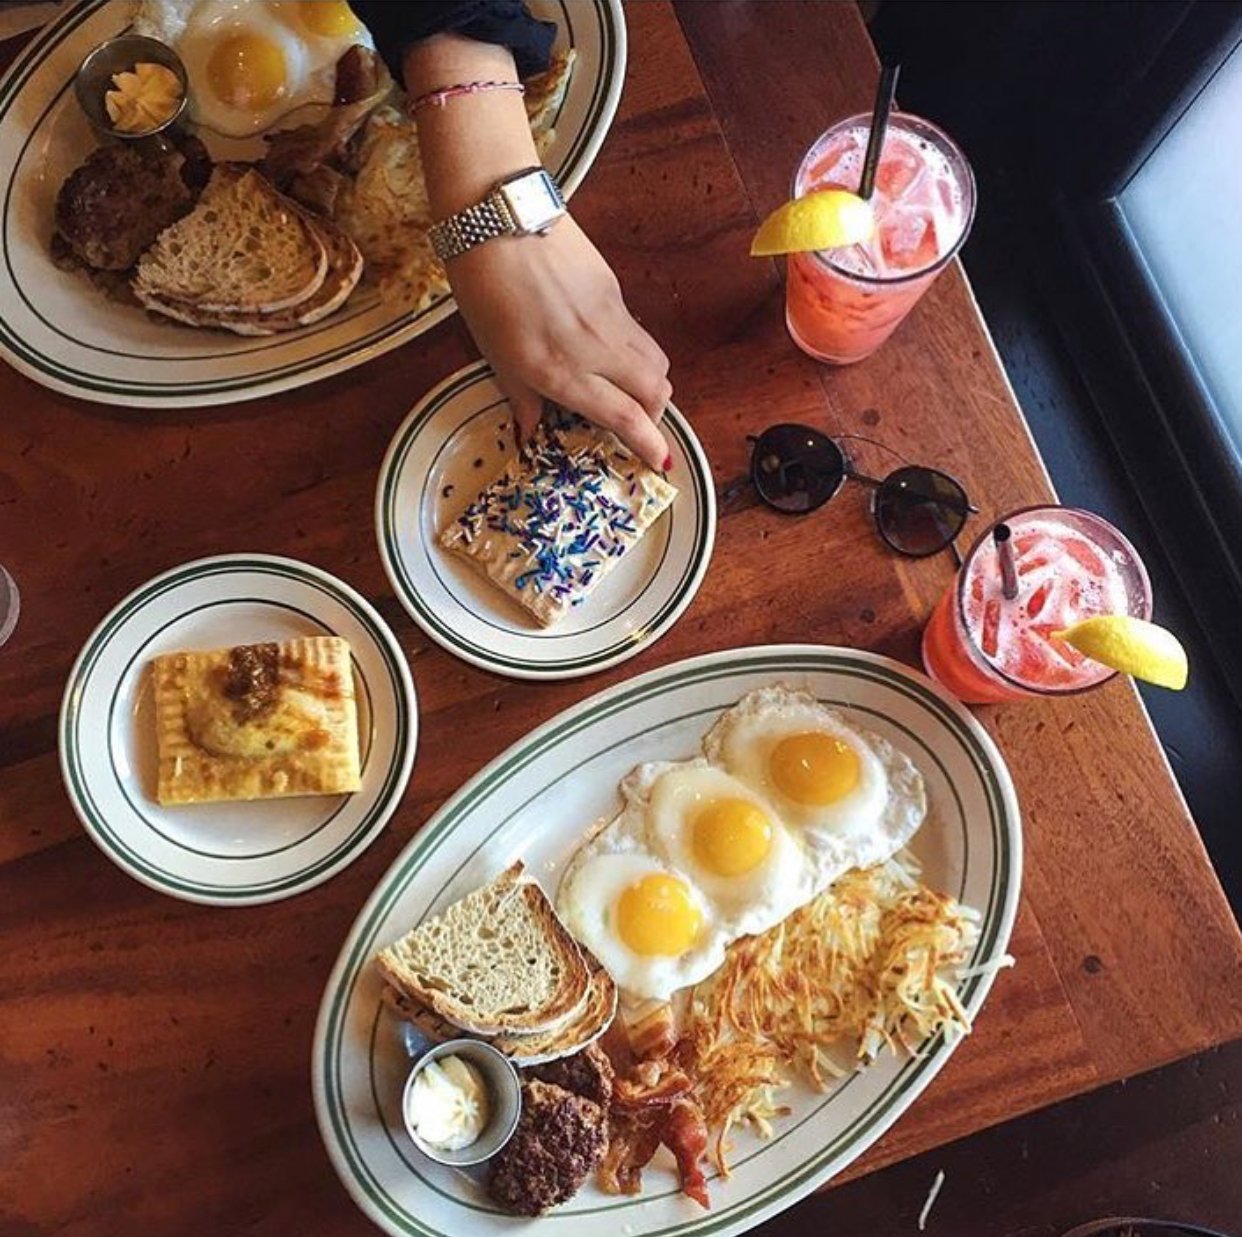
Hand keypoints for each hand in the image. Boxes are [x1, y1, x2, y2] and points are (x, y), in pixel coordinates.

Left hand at [446, 216, 672, 470]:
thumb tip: (531, 433)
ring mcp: (610, 316)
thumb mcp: (495, 356)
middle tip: (639, 424)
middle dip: (656, 416)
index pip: (625, 417)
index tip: (660, 462)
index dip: (649, 445)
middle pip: (657, 391)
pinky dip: (632, 351)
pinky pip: (636, 332)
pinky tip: (604, 348)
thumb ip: (522, 399)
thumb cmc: (483, 289)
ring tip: (626, 390)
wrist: (496, 217)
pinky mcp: (614, 288)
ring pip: (655, 360)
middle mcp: (596, 348)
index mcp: (563, 371)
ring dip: (650, 384)